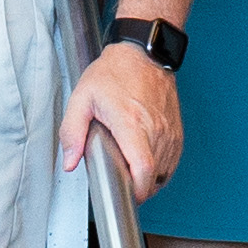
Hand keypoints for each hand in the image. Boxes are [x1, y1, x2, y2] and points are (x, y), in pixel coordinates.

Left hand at [57, 43, 183, 198]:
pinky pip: (172, 161)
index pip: (143, 167)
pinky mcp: (177, 131)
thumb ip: (72, 131)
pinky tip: (145, 164)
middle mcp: (155, 129)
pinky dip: (160, 169)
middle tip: (121, 182)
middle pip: (154, 175)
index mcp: (131, 122)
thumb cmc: (114, 73)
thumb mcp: (82, 97)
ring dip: (149, 179)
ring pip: (164, 171)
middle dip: (138, 187)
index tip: (125, 193)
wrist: (144, 54)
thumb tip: (70, 161)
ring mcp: (169, 131)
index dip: (136, 189)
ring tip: (131, 171)